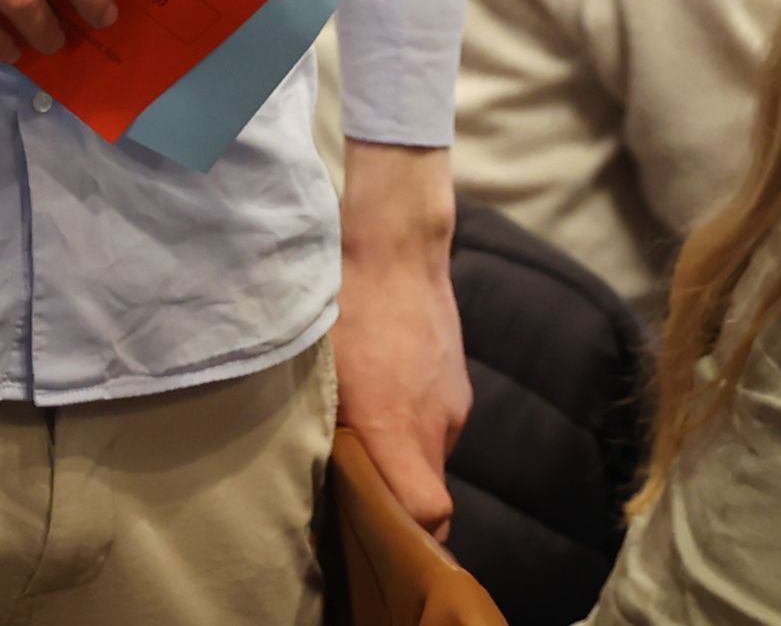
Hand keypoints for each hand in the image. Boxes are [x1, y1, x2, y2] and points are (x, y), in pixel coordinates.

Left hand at [334, 143, 469, 538]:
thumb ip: (332, 435)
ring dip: (404, 455)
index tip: (380, 532)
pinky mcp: (458, 380)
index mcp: (398, 430)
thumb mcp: (322, 376)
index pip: (429, 514)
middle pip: (429, 490)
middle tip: (359, 484)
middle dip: (400, 498)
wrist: (395, 246)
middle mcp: (436, 424)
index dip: (410, 534)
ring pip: (432, 454)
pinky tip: (387, 391)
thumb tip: (328, 474)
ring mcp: (454, 402)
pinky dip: (414, 422)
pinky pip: (437, 422)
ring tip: (367, 427)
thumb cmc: (346, 308)